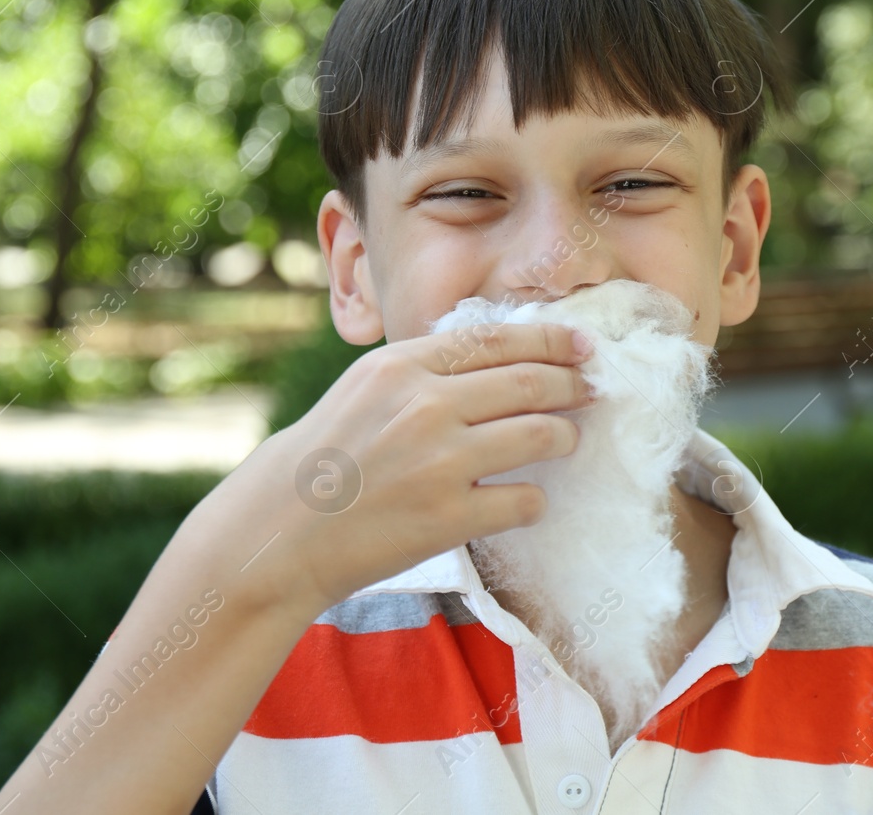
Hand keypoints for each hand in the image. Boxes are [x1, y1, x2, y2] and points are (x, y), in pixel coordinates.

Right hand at [214, 321, 595, 614]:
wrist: (280, 531)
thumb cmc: (327, 456)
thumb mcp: (366, 386)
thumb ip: (426, 367)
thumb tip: (503, 356)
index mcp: (403, 366)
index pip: (498, 340)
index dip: (551, 340)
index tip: (582, 345)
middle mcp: (425, 406)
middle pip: (531, 383)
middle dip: (574, 384)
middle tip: (592, 390)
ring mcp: (440, 463)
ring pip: (541, 436)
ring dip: (566, 436)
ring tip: (567, 439)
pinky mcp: (449, 518)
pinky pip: (525, 501)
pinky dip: (534, 500)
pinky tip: (525, 499)